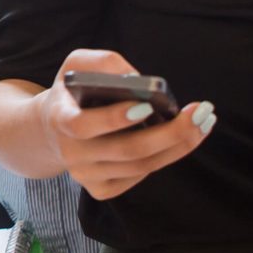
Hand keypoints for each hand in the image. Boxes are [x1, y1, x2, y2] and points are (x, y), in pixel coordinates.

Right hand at [37, 49, 212, 199]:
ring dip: (178, 146)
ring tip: (202, 124)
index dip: (114, 119)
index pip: (83, 126)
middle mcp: (71, 153)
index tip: (147, 105)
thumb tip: (140, 80)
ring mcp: (85, 176)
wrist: (49, 130)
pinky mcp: (99, 190)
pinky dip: (163, 158)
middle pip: (126, 150)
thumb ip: (104, 63)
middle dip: (170, 133)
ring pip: (141, 166)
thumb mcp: (76, 65)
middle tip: (200, 114)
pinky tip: (178, 142)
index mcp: (59, 119)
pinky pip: (139, 177)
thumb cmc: (72, 92)